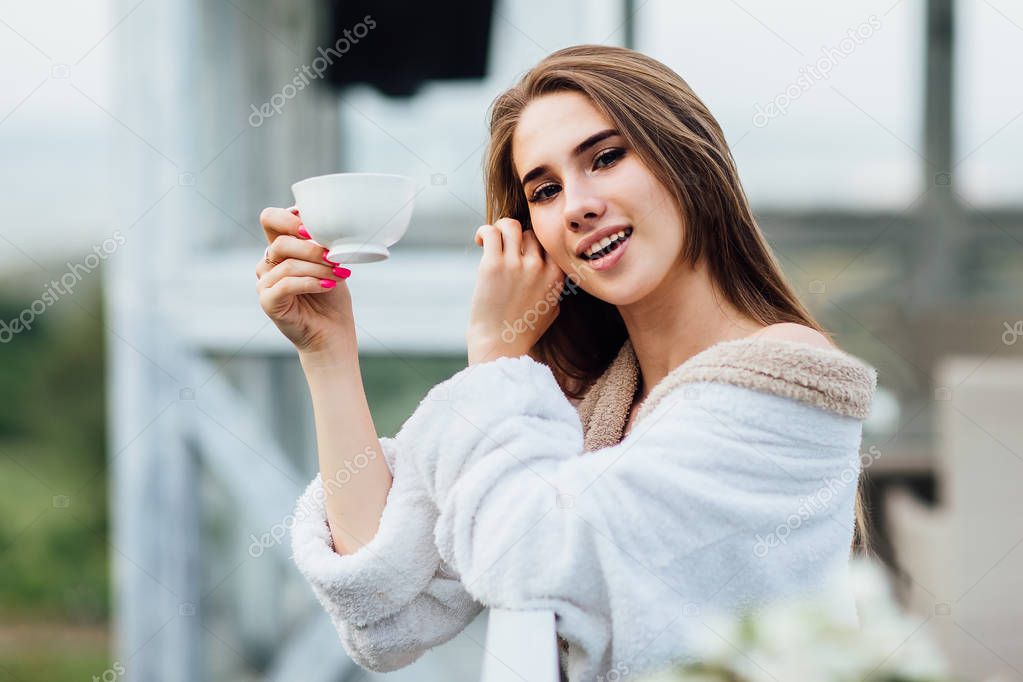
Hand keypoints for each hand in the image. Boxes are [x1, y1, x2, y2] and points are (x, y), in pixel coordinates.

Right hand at [256, 206, 354, 354]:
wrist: (332, 333)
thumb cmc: (332, 297)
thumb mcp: (330, 263)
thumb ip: (321, 243)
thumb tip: (326, 222)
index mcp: (280, 249)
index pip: (271, 219)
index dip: (289, 217)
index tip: (314, 228)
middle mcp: (268, 264)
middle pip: (281, 242)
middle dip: (312, 248)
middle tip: (335, 257)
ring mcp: (265, 283)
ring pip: (288, 264)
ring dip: (318, 268)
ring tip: (340, 274)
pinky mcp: (268, 301)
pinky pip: (286, 284)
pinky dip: (311, 282)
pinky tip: (328, 286)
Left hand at [466, 218, 564, 364]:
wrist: (500, 346)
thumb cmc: (523, 331)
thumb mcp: (551, 310)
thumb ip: (554, 289)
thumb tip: (552, 275)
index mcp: (556, 276)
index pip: (551, 243)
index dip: (537, 243)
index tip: (524, 250)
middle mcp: (539, 267)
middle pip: (531, 233)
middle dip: (518, 238)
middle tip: (504, 248)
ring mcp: (516, 264)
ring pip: (511, 225)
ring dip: (501, 228)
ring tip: (491, 240)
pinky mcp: (493, 265)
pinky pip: (491, 232)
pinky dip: (484, 231)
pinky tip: (480, 241)